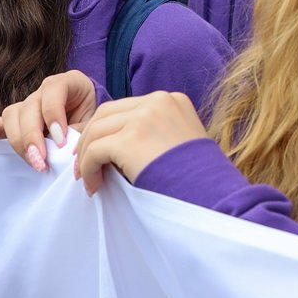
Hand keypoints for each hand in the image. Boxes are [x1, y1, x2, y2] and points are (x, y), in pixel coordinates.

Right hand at [0, 70, 98, 171]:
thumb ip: (82, 135)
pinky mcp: (18, 120)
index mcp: (68, 82)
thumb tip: (68, 155)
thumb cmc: (95, 120)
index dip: (55, 118)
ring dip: (19, 140)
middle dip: (33, 136)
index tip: (62, 142)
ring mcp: (29, 103)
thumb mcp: (95, 124)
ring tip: (31, 160)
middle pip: (29, 107)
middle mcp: (45, 90)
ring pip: (13, 115)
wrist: (94, 121)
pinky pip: (0, 122)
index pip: (54, 92)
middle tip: (42, 161)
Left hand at [71, 92, 206, 194]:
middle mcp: (158, 102)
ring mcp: (144, 118)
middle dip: (91, 139)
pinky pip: (95, 151)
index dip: (108, 130)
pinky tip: (93, 186)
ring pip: (97, 130)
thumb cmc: (201, 180)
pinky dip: (88, 169)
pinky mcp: (131, 140)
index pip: (127, 108)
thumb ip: (156, 133)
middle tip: (84, 166)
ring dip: (86, 156)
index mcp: (171, 100)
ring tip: (87, 179)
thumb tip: (122, 146)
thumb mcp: (183, 142)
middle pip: (107, 113)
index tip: (101, 153)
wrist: (213, 197)